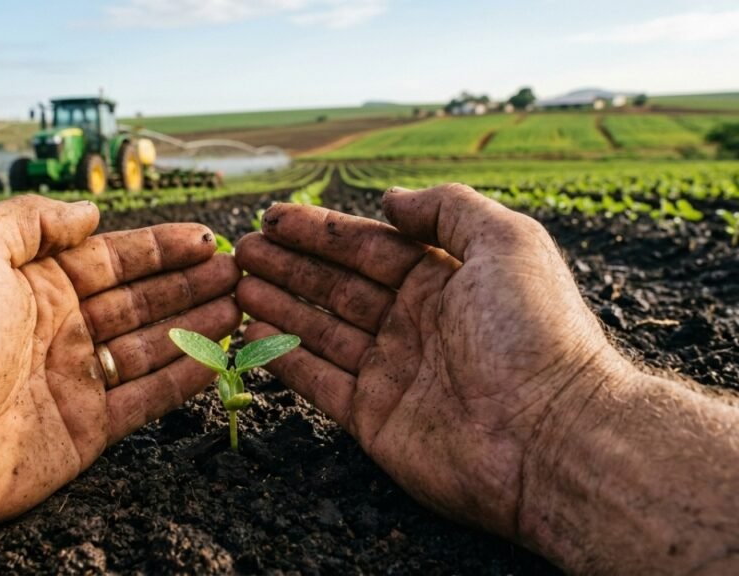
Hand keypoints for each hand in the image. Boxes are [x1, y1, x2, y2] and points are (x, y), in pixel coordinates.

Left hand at [0, 195, 240, 539]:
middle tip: (237, 271)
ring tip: (241, 306)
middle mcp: (59, 328)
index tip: (207, 238)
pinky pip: (147, 398)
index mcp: (34, 283)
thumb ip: (31, 220)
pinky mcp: (86, 429)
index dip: (162, 247)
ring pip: (152, 346)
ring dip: (198, 325)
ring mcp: (74, 379)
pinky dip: (184, 378)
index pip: (114, 258)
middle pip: (141, 300)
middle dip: (190, 283)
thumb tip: (88, 213)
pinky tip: (219, 357)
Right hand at [235, 184, 628, 538]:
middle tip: (241, 250)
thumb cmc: (534, 332)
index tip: (273, 217)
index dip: (319, 231)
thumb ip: (447, 208)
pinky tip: (254, 333)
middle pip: (337, 286)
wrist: (551, 437)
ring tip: (236, 285)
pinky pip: (319, 381)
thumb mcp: (505, 241)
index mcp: (444, 280)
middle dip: (289, 265)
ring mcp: (393, 371)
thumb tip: (391, 199)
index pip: (368, 247)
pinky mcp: (374, 418)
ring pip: (322, 329)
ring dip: (279, 305)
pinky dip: (286, 358)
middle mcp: (415, 323)